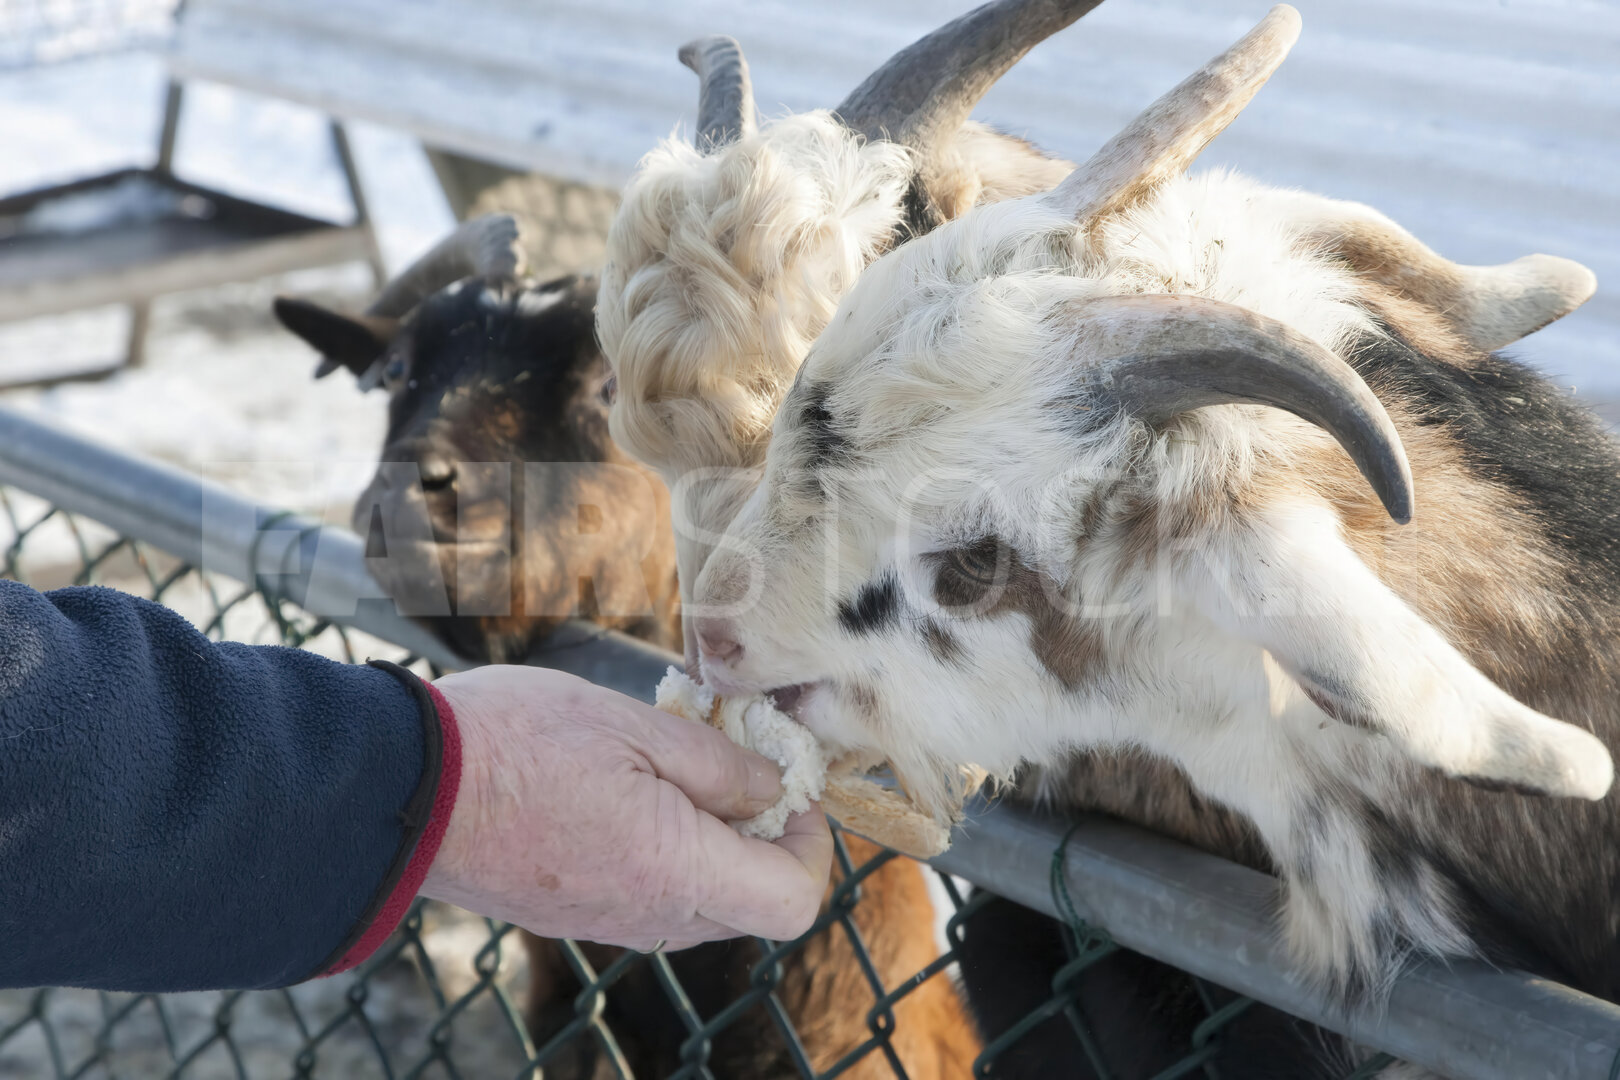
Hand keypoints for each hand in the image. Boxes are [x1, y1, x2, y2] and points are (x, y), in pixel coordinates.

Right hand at [421, 666, 831, 949]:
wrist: (404, 786)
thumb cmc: (518, 743)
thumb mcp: (637, 728)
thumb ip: (721, 766)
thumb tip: (776, 787)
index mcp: (677, 874)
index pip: (794, 901)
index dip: (813, 843)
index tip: (789, 782)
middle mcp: (651, 917)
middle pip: (753, 902)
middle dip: (765, 834)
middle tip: (738, 758)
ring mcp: (609, 921)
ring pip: (703, 899)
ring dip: (714, 838)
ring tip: (679, 764)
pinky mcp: (574, 912)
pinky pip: (652, 894)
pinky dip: (667, 849)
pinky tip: (633, 787)